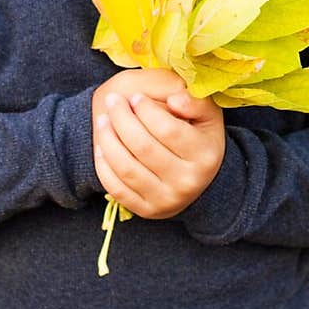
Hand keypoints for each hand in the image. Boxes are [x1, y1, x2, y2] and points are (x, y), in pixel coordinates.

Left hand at [91, 69, 225, 219]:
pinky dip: (103, 166)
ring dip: (108, 140)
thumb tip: (173, 100)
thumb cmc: (199, 139)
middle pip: (144, 147)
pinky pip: (117, 189)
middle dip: (122, 119)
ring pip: (127, 168)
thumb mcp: (207, 116)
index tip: (135, 97)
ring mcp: (167, 200)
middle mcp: (188, 182)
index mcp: (205, 156)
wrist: (198, 180)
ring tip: (102, 120)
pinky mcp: (147, 210)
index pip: (169, 130)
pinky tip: (100, 146)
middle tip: (113, 101)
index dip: (147, 111)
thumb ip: (195, 101)